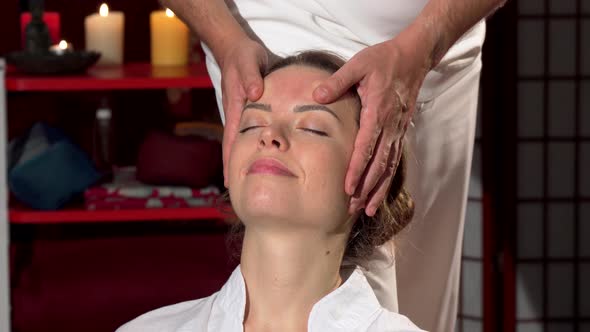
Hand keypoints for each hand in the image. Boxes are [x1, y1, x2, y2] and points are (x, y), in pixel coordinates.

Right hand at [219, 38, 269, 187]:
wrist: (236, 48)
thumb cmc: (243, 56)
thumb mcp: (248, 62)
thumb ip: (251, 77)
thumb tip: (254, 94)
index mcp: (236, 108)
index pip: (231, 141)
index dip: (230, 162)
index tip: (229, 182)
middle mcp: (236, 115)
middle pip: (234, 147)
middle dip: (234, 169)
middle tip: (237, 193)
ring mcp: (241, 114)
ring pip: (241, 142)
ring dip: (243, 160)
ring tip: (247, 182)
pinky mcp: (247, 110)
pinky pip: (249, 133)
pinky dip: (251, 147)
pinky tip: (258, 157)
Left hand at [313, 35, 431, 215]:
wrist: (414, 57)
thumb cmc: (384, 59)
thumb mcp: (358, 64)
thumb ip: (337, 81)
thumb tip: (317, 95)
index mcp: (377, 111)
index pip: (366, 147)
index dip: (357, 169)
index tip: (348, 187)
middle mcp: (390, 125)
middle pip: (378, 164)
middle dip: (366, 187)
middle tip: (352, 207)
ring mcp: (398, 130)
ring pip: (388, 166)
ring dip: (378, 189)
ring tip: (366, 209)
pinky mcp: (401, 131)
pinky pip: (394, 160)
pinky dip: (387, 179)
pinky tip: (379, 192)